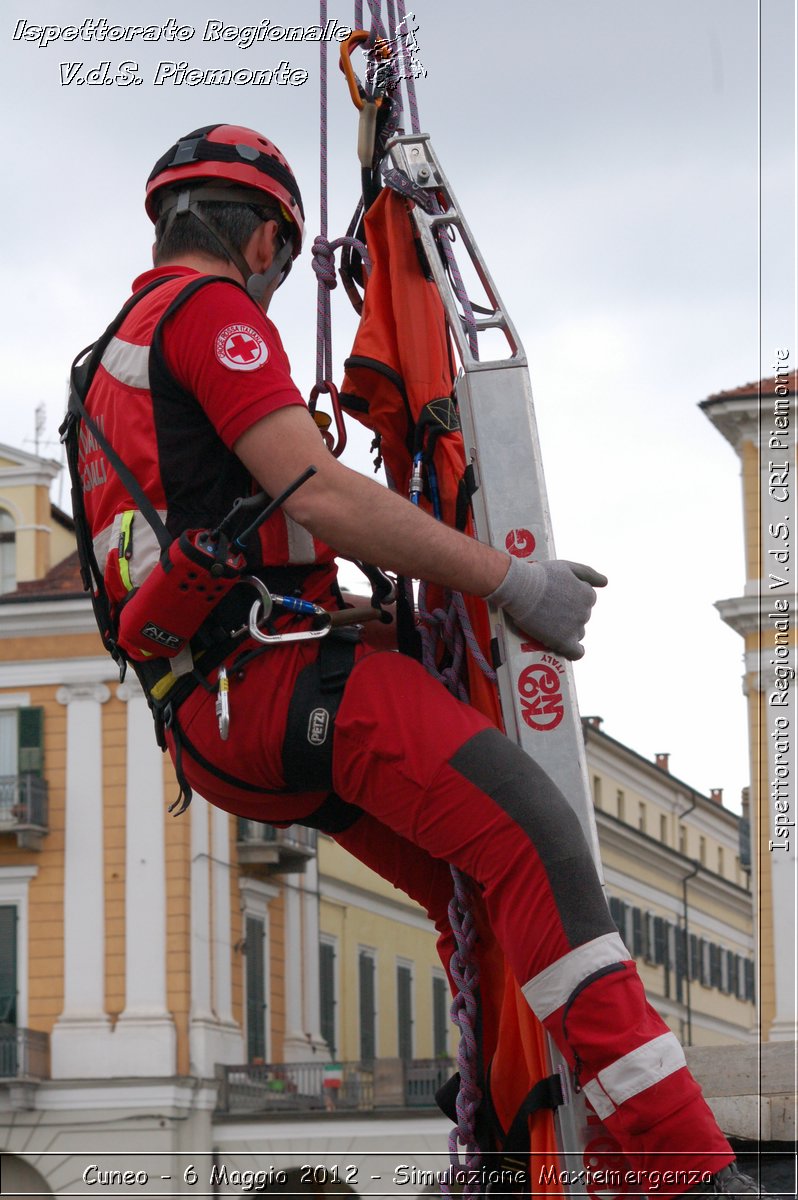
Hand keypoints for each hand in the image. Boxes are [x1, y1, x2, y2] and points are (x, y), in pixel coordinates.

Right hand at [486, 556, 606, 659]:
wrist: (520, 588)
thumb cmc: (541, 575)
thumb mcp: (568, 566)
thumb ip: (589, 574)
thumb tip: (605, 582)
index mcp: (588, 595)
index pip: (585, 601)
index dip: (571, 599)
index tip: (557, 597)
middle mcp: (585, 613)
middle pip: (581, 617)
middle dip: (568, 614)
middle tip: (548, 609)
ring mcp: (575, 628)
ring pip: (578, 633)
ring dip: (568, 630)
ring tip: (549, 624)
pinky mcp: (563, 641)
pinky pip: (576, 653)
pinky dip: (575, 652)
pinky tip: (567, 648)